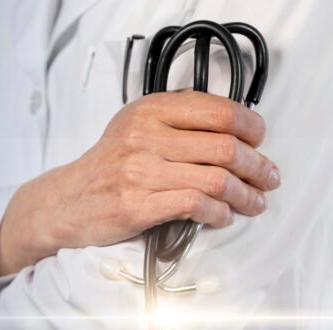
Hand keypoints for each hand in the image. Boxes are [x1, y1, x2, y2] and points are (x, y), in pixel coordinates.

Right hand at [0, 91, 278, 282]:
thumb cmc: (106, 168)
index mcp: (148, 110)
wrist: (65, 202)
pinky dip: (220, 213)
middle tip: (267, 178)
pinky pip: (196, 205)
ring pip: (217, 179)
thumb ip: (175, 119)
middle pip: (226, 148)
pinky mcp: (137, 205)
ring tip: (253, 203)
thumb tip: (234, 124)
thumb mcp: (134, 127)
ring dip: (246, 195)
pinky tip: (223, 216)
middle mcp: (143, 136)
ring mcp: (139, 172)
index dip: (251, 127)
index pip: (219, 110)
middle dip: (258, 167)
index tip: (259, 141)